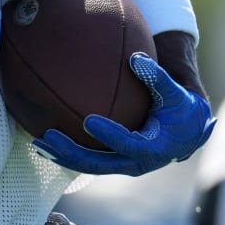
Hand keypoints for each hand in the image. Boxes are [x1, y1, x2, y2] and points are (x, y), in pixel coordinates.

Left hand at [32, 52, 214, 175]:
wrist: (186, 133)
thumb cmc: (181, 109)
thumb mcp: (176, 94)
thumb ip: (158, 77)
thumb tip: (136, 57)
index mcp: (153, 149)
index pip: (128, 144)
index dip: (109, 134)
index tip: (89, 121)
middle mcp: (136, 163)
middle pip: (100, 163)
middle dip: (73, 152)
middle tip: (50, 136)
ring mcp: (122, 165)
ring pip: (89, 166)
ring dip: (62, 156)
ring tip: (37, 143)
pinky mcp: (113, 162)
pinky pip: (87, 161)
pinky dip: (66, 154)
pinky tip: (44, 141)